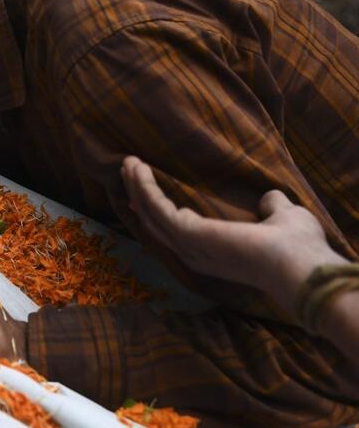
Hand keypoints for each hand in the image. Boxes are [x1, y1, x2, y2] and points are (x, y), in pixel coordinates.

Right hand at [121, 156, 347, 310]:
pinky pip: (157, 207)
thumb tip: (271, 197)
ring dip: (137, 186)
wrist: (300, 265)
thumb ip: (273, 208)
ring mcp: (186, 246)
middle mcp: (192, 253)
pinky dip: (146, 187)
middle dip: (138, 194)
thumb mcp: (283, 218)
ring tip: (128, 162)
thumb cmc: (296, 247)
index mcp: (211, 253)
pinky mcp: (186, 233)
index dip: (155, 211)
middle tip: (127, 169)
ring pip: (150, 213)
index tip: (142, 195)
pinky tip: (139, 169)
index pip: (172, 231)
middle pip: (153, 221)